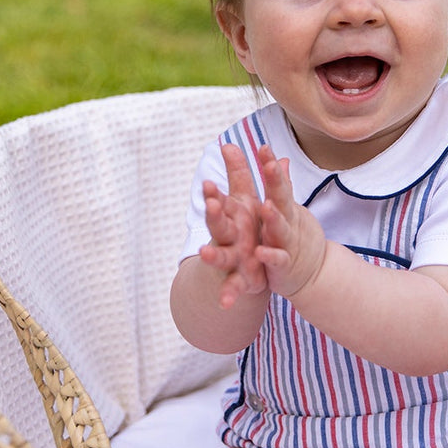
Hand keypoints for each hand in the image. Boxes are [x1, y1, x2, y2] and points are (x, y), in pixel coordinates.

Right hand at [198, 142, 268, 308]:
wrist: (243, 267)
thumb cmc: (242, 227)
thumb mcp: (244, 200)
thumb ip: (239, 174)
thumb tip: (229, 143)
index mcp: (231, 216)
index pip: (220, 201)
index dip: (214, 193)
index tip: (208, 182)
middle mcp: (228, 237)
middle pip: (218, 224)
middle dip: (213, 215)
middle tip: (209, 203)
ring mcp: (232, 259)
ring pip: (220, 256)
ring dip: (212, 255)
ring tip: (203, 253)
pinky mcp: (239, 281)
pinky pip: (232, 289)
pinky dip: (228, 296)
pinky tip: (224, 304)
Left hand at [252, 145, 326, 303]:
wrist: (313, 273)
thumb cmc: (294, 235)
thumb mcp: (287, 209)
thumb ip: (281, 184)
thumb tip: (280, 158)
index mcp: (284, 208)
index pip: (278, 182)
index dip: (272, 166)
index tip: (263, 146)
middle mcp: (286, 222)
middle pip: (282, 199)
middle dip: (276, 181)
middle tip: (269, 165)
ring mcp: (286, 243)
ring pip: (280, 229)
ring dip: (274, 219)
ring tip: (266, 207)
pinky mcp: (283, 266)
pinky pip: (277, 260)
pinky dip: (270, 257)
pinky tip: (260, 252)